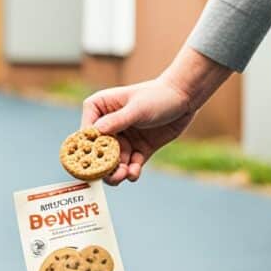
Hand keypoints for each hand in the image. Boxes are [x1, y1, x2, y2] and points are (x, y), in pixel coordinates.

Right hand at [80, 47, 231, 184]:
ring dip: (118, 171)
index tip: (89, 162)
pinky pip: (131, 165)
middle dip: (104, 165)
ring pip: (114, 162)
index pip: (86, 132)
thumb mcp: (137, 108)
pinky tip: (135, 173)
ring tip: (125, 175)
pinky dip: (132, 171)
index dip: (86, 148)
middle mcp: (107, 125)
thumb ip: (117, 120)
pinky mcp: (138, 150)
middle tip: (111, 175)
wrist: (184, 98)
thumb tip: (95, 132)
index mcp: (99, 109)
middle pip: (98, 151)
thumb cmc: (158, 96)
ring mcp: (123, 139)